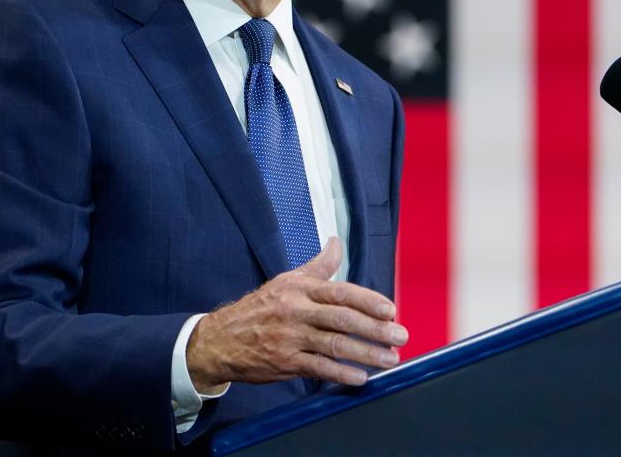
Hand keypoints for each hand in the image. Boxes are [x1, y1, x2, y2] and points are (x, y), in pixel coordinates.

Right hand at [186, 237, 407, 392]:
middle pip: (342, 319)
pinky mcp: (285, 362)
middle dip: (375, 328)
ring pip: (334, 345)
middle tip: (400, 335)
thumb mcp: (287, 281)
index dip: (368, 301)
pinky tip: (360, 378)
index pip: (340, 292)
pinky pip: (318, 368)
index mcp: (300, 288)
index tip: (391, 309)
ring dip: (366, 354)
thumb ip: (318, 266)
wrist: (221, 339)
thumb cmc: (259, 308)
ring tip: (389, 359)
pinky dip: (341, 374)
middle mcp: (296, 311)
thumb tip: (336, 242)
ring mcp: (290, 338)